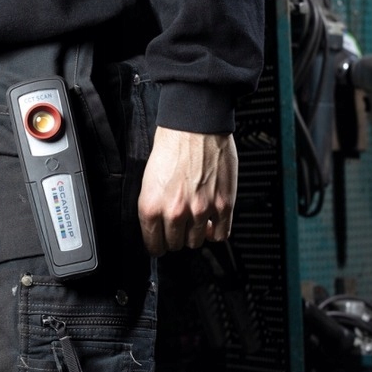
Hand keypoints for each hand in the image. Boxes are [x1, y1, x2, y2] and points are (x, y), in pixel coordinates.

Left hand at [138, 126, 237, 255]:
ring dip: (196, 233)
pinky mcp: (223, 205)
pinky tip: (211, 222)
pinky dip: (215, 232)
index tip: (161, 243)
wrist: (195, 126)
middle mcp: (175, 212)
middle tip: (179, 225)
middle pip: (176, 245)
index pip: (153, 246)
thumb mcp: (149, 180)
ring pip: (197, 242)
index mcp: (151, 207)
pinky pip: (221, 234)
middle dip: (176, 237)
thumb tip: (158, 228)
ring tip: (195, 218)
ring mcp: (200, 210)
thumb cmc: (172, 146)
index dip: (157, 245)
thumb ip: (154, 207)